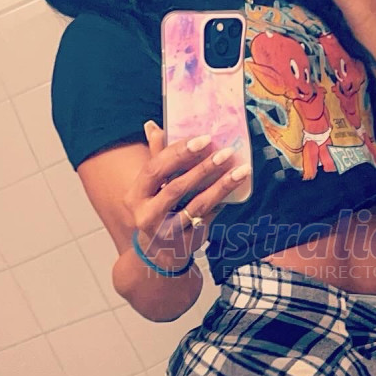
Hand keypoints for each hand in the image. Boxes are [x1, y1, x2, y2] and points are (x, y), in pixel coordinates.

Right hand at [123, 122, 249, 272]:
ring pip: (197, 204)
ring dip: (221, 185)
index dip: (179, 152)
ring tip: (240, 170)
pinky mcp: (186, 241)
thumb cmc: (157, 207)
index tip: (204, 139)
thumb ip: (156, 156)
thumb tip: (153, 125)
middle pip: (176, 187)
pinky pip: (207, 217)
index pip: (155, 168)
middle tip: (225, 152)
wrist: (159, 250)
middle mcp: (147, 214)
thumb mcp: (152, 185)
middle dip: (203, 168)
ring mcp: (166, 230)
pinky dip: (222, 201)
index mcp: (136, 194)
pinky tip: (235, 188)